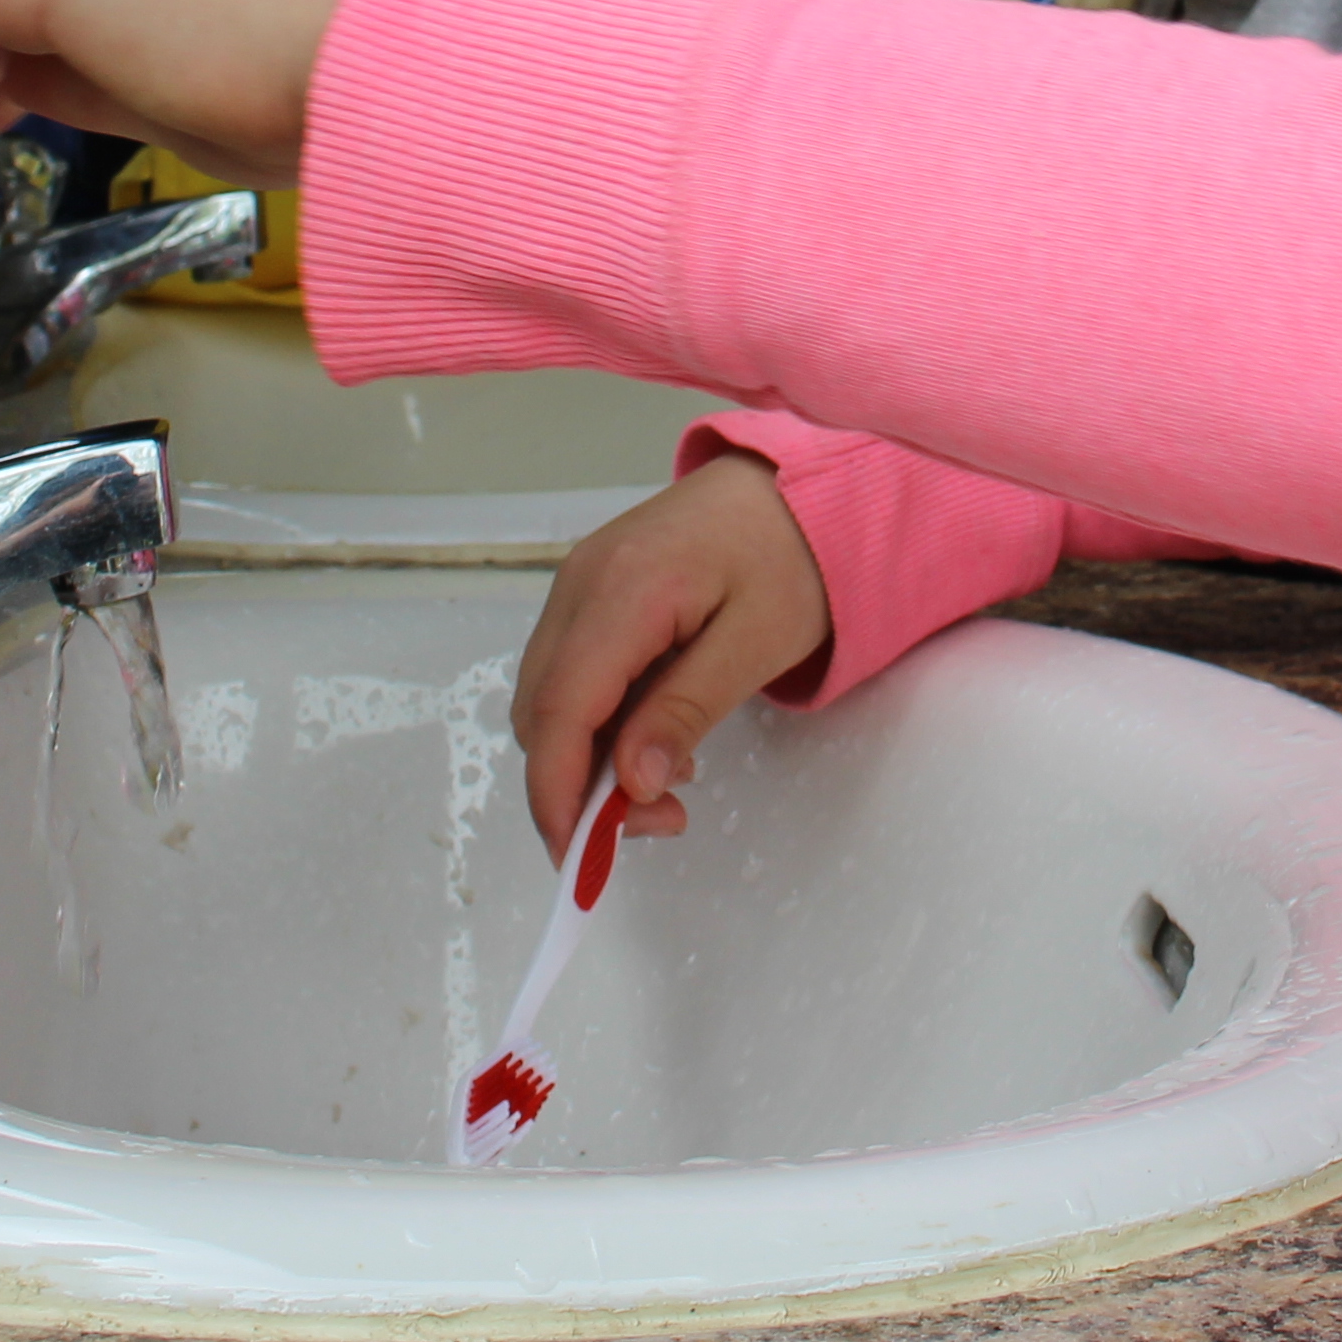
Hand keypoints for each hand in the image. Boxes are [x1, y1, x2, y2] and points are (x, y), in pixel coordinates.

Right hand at [510, 453, 834, 856]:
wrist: (801, 482)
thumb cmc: (793, 554)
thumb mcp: (758, 641)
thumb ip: (687, 708)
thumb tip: (630, 782)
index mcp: (621, 590)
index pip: (558, 710)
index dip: (557, 793)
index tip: (579, 859)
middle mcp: (580, 583)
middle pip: (541, 710)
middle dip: (578, 785)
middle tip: (657, 820)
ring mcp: (580, 583)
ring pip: (551, 696)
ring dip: (590, 756)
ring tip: (671, 780)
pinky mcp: (593, 590)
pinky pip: (574, 671)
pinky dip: (601, 720)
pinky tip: (658, 736)